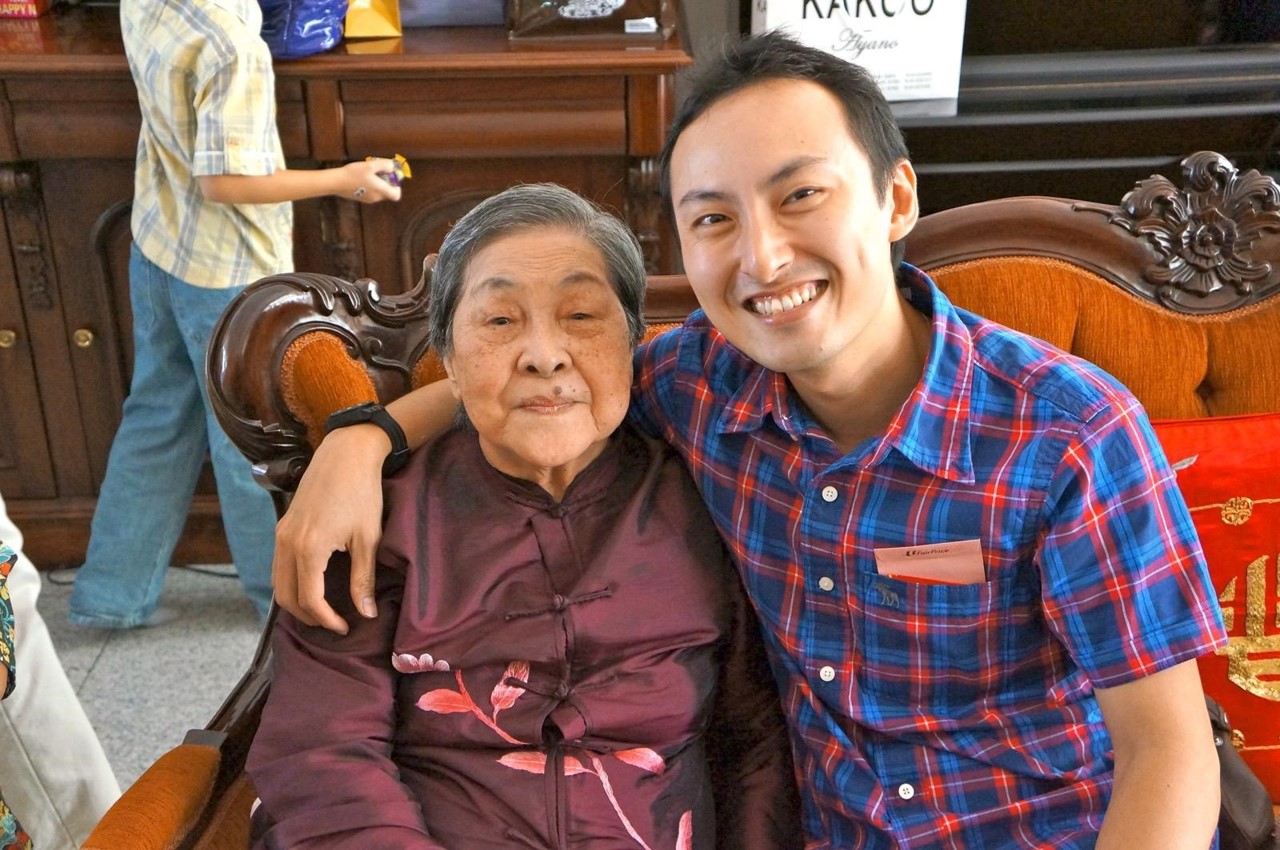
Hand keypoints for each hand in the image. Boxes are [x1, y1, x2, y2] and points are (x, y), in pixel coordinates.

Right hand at [272, 424, 390, 633]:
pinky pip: (278, 565)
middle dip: (308, 617)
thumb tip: (365, 613)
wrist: (346, 454)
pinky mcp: (283, 526)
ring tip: (324, 610)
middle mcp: (287, 543)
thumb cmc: (361, 493)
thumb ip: (363, 579)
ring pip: (277, 582)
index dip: (326, 620)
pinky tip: (313, 585)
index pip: (310, 600)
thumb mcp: (368, 538)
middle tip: (334, 624)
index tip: (346, 627)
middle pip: (286, 597)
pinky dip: (290, 583)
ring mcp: (281, 534)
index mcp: (309, 548)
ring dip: (296, 602)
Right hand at [343, 158, 402, 203]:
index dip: (397, 187)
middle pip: (387, 192)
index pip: (396, 195)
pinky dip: (370, 185)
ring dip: (378, 182)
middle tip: (378, 170)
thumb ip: (384, 165)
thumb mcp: (370, 166)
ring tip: (369, 171)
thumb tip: (393, 167)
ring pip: (378, 191)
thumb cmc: (353, 174)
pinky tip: (362, 176)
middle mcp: (376, 198)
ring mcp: (368, 199)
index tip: (391, 177)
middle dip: (386, 181)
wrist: (335, 182)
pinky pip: (371, 192)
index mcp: (380, 191)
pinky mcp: (360, 198)